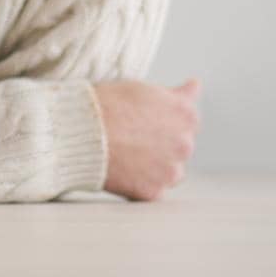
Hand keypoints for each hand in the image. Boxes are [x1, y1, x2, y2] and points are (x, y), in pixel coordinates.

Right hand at [93, 78, 199, 200]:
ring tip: (125, 155)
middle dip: (161, 144)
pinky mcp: (154, 192)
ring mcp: (171, 170)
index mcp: (186, 114)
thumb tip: (196, 85)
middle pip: (180, 147)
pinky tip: (122, 170)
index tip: (143, 120)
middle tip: (130, 137)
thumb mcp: (143, 89)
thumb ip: (175, 94)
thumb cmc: (106, 105)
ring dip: (154, 166)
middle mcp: (186, 143)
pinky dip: (140, 184)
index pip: (187, 121)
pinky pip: (152, 190)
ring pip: (169, 171)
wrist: (79, 132)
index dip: (162, 121)